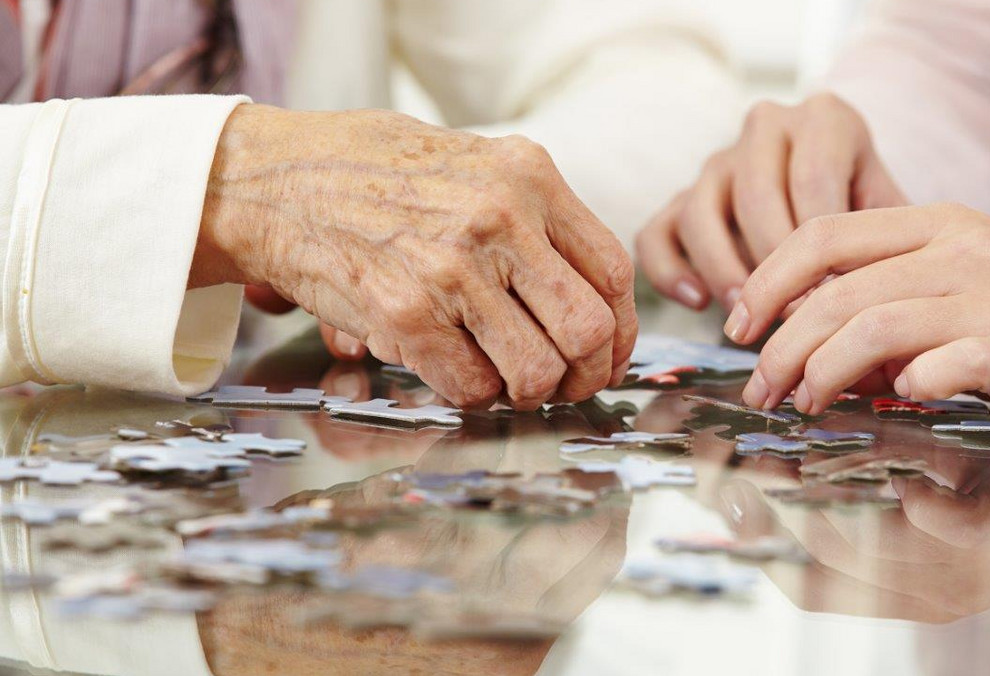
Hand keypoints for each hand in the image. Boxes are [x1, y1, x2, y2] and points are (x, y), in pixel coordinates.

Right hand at [192, 104, 636, 409]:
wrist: (272, 179)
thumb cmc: (372, 173)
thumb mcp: (472, 163)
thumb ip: (533, 218)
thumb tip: (588, 297)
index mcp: (528, 176)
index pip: (613, 272)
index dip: (621, 330)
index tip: (608, 353)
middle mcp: (500, 219)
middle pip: (588, 329)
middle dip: (585, 374)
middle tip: (565, 385)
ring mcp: (453, 268)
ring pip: (535, 371)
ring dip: (526, 393)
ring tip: (505, 381)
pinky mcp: (406, 313)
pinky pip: (471, 387)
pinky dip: (472, 396)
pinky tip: (454, 372)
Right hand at [636, 92, 905, 310]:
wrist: (838, 191)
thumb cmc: (869, 210)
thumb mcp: (892, 209)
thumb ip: (886, 237)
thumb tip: (870, 295)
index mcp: (824, 118)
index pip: (813, 180)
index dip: (821, 249)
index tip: (832, 299)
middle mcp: (765, 128)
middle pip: (755, 195)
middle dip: (774, 264)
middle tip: (794, 315)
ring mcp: (717, 162)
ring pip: (700, 212)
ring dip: (723, 270)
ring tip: (748, 314)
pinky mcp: (679, 200)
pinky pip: (655, 234)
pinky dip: (669, 271)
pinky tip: (698, 303)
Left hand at [725, 203, 989, 419]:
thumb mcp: (982, 277)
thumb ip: (909, 298)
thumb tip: (836, 349)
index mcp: (942, 223)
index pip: (825, 232)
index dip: (769, 277)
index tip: (740, 321)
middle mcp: (958, 251)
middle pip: (834, 287)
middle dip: (778, 341)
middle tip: (757, 385)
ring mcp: (988, 297)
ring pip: (868, 324)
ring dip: (818, 369)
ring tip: (799, 402)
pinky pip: (934, 367)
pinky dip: (898, 390)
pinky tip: (888, 407)